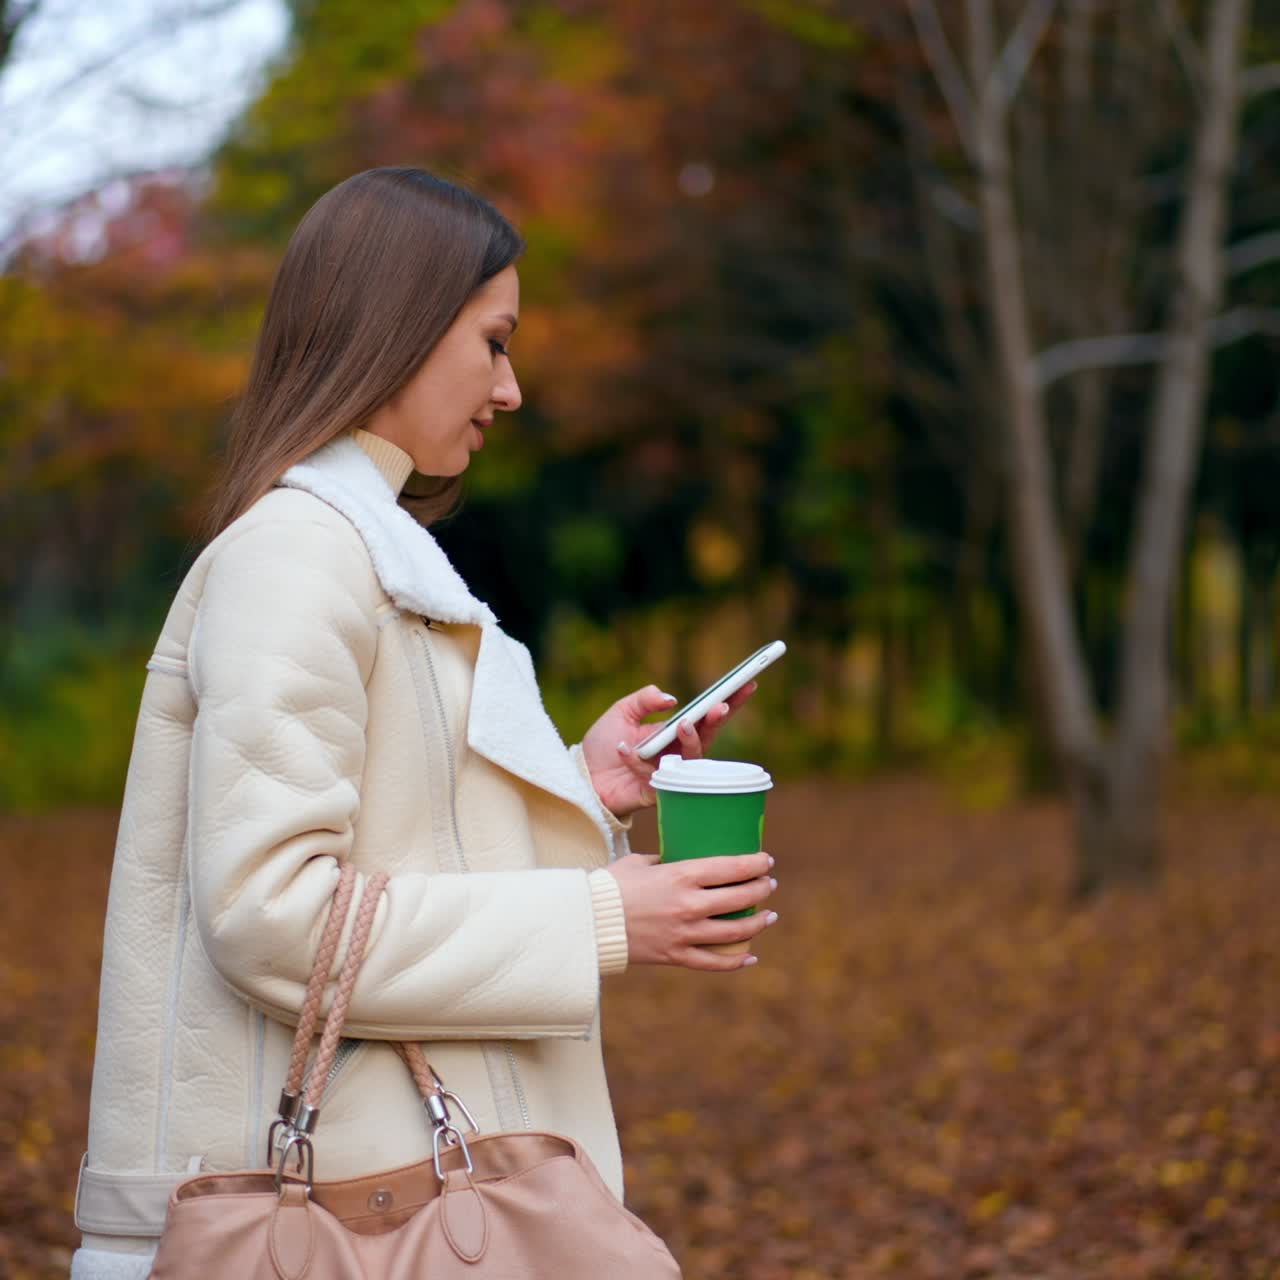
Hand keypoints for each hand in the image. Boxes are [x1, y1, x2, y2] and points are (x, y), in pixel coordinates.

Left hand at [580, 681, 757, 818]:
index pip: (706, 716)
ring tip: (682, 724)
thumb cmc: (603, 745)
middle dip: (716, 721)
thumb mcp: (621, 712)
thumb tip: (672, 699)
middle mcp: (676, 753)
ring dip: (690, 741)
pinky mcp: (655, 792)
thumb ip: (644, 699)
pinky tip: (623, 749)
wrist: (582, 776)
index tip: (746, 684)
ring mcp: (669, 773)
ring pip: (691, 760)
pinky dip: (636, 761)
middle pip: (707, 737)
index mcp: (673, 732)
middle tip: (720, 706)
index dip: (729, 701)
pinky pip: (654, 776)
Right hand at [605, 851, 776, 971]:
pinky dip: (736, 961)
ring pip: (735, 931)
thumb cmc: (611, 886)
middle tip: (769, 884)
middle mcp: (688, 904)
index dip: (755, 864)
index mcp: (680, 876)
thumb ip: (666, 861)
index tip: (766, 861)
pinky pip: (714, 962)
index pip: (731, 867)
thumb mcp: (640, 862)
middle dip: (761, 889)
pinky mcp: (676, 956)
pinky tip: (750, 956)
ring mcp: (684, 933)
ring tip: (769, 916)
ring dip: (758, 923)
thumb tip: (683, 859)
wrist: (588, 923)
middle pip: (739, 897)